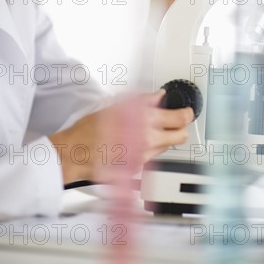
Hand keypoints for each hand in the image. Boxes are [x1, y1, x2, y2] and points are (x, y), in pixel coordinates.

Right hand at [49, 90, 192, 184]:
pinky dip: (150, 147)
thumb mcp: (116, 106)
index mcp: (144, 122)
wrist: (77, 154)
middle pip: (180, 136)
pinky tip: (137, 141)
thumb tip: (159, 96)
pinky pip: (153, 156)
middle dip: (180, 127)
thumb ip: (143, 101)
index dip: (186, 113)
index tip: (187, 111)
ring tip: (149, 129)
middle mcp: (148, 141)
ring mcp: (144, 156)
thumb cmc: (90, 130)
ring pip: (167, 146)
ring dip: (164, 137)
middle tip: (175, 120)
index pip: (180, 119)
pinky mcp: (138, 167)